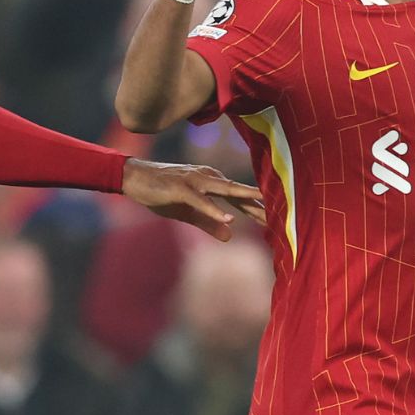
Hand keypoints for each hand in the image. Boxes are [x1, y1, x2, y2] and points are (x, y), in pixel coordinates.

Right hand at [121, 159, 264, 240]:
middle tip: (281, 215)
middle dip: (258, 204)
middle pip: (237, 193)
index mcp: (210, 183)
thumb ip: (208, 223)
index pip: (238, 197)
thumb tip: (230, 237)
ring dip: (244, 200)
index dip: (256, 208)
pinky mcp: (181, 188)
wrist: (133, 178)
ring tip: (263, 208)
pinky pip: (200, 201)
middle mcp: (206, 178)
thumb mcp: (187, 212)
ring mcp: (194, 181)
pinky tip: (227, 219)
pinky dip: (214, 210)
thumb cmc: (160, 192)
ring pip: (224, 191)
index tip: (277, 219)